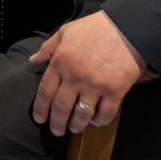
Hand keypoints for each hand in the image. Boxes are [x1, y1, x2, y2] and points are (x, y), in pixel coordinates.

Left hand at [29, 12, 145, 135]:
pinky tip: (96, 121)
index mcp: (61, 62)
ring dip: (77, 125)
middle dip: (57, 123)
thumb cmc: (95, 28)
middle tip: (56, 131)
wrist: (127, 28)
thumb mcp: (66, 32)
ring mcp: (96, 86)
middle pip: (61, 108)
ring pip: (82, 115)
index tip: (40, 119)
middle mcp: (75, 77)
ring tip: (75, 128)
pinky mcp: (115, 92)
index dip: (41, 109)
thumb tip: (33, 61)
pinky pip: (105, 114)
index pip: (45, 91)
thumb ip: (48, 48)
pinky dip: (100, 121)